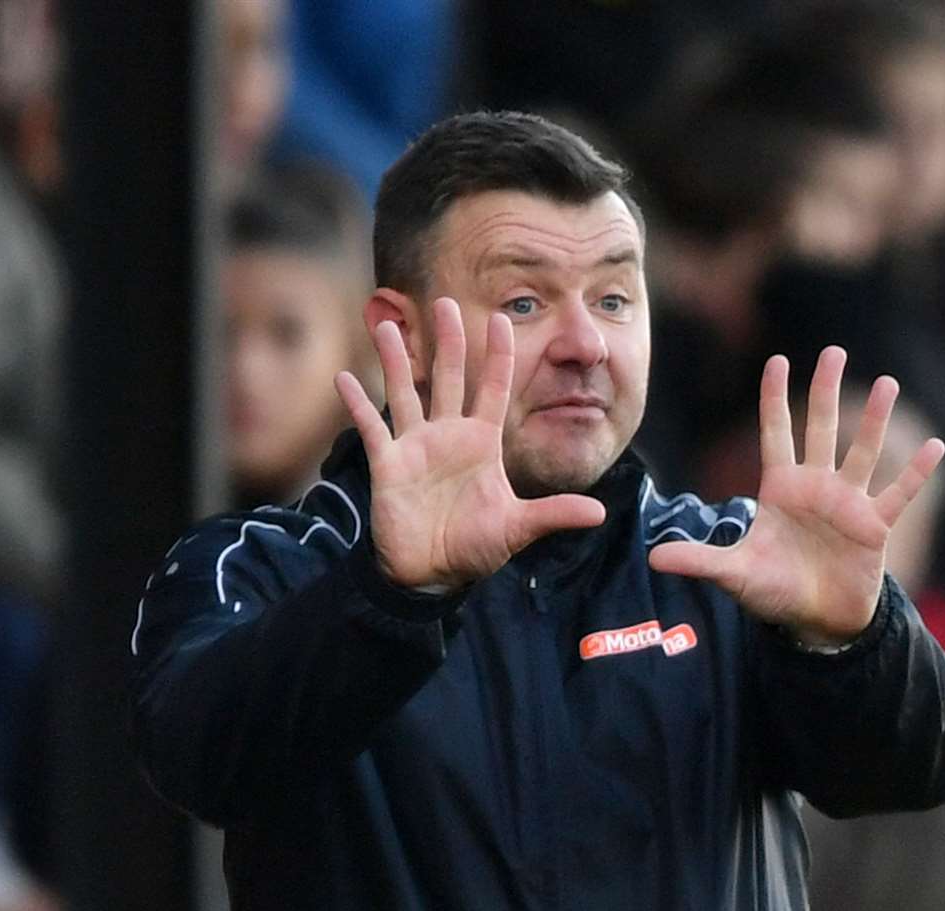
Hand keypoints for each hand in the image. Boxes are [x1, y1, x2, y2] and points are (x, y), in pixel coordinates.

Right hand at [334, 297, 605, 588]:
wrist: (432, 575)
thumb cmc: (474, 547)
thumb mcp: (517, 527)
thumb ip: (553, 513)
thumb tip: (600, 514)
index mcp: (482, 443)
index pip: (492, 388)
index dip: (497, 355)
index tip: (502, 318)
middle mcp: (448, 436)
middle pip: (448, 378)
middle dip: (448, 341)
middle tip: (444, 301)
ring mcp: (415, 447)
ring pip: (404, 392)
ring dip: (395, 360)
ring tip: (386, 324)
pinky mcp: (387, 464)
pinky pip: (370, 427)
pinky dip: (357, 404)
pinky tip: (344, 378)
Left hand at [648, 347, 943, 644]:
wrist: (816, 620)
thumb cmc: (774, 591)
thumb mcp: (734, 574)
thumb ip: (699, 561)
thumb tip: (653, 559)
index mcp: (781, 489)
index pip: (776, 433)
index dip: (775, 399)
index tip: (777, 360)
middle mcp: (816, 487)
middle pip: (821, 428)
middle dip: (825, 390)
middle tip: (834, 350)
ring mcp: (848, 503)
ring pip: (863, 451)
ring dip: (874, 419)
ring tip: (886, 383)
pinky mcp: (874, 526)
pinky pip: (898, 493)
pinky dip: (915, 472)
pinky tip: (934, 445)